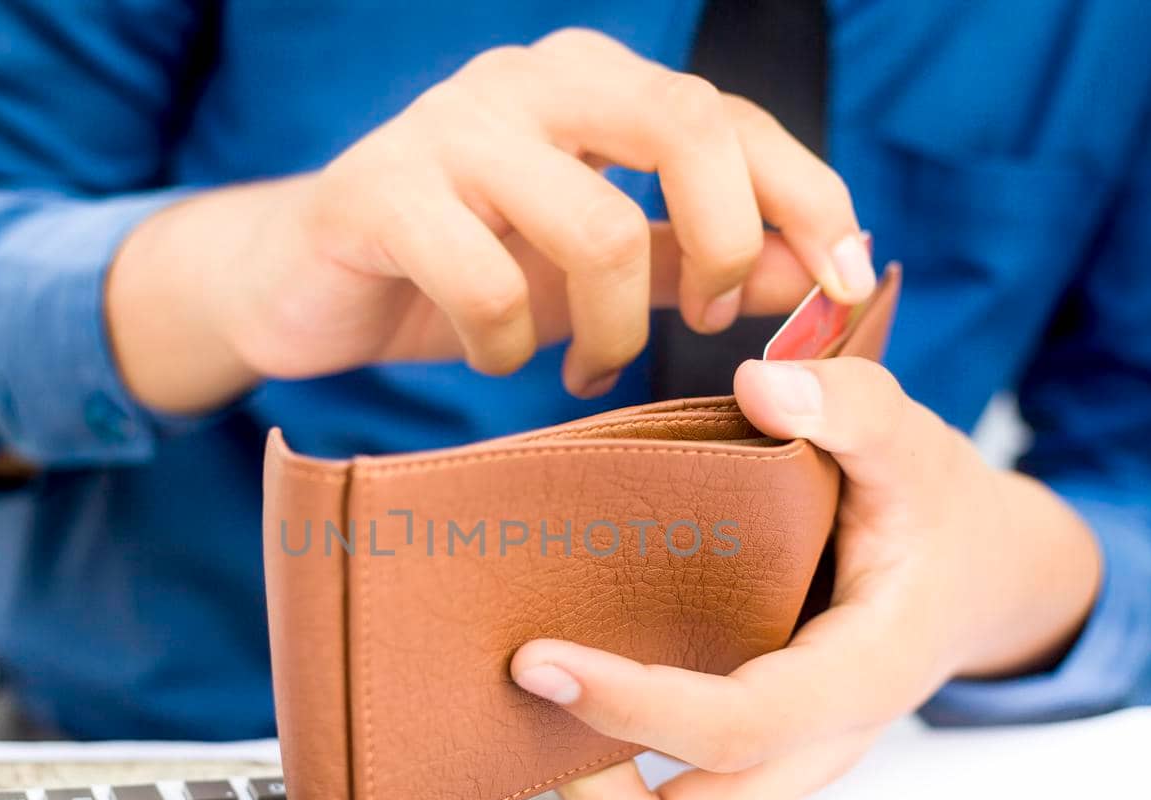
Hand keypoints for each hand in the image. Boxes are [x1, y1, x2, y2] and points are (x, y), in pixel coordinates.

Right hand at [105, 29, 875, 411]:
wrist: (303, 280)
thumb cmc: (462, 267)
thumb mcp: (594, 267)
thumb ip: (695, 257)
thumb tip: (815, 272)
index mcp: (592, 83)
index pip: (730, 113)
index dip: (806, 194)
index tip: (847, 282)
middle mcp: (529, 81)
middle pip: (685, 124)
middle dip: (723, 240)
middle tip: (705, 321)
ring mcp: (449, 127)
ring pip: (592, 224)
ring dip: (611, 327)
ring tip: (591, 367)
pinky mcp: (379, 191)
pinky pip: (486, 281)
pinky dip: (509, 346)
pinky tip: (500, 360)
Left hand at [510, 356, 1102, 799]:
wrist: (983, 575)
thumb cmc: (940, 514)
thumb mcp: (915, 443)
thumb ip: (850, 406)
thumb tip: (761, 384)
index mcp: (856, 679)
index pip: (736, 729)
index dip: (632, 706)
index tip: (541, 661)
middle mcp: (812, 745)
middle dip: (592, 797)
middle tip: (530, 691)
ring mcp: (780, 760)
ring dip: (595, 788)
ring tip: (541, 687)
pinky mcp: (752, 749)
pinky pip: (674, 790)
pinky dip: (613, 756)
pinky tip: (577, 669)